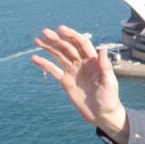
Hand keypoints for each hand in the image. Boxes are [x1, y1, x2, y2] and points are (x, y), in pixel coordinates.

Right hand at [33, 25, 129, 143]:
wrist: (102, 114)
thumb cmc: (110, 98)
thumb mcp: (109, 83)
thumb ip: (105, 67)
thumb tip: (102, 49)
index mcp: (94, 61)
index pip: (82, 44)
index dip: (72, 35)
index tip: (61, 29)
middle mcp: (82, 63)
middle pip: (68, 47)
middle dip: (57, 39)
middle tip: (45, 32)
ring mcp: (73, 71)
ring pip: (59, 56)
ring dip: (49, 47)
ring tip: (37, 40)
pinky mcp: (65, 81)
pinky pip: (53, 70)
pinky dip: (44, 64)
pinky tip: (35, 58)